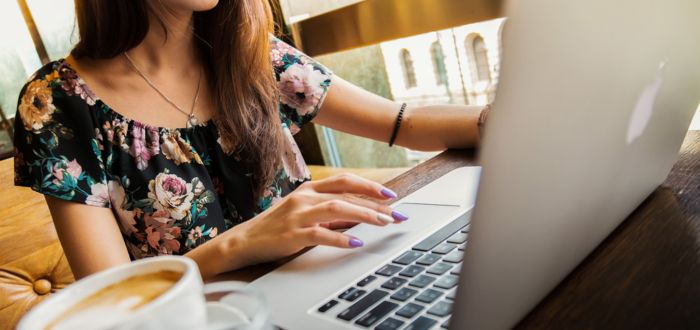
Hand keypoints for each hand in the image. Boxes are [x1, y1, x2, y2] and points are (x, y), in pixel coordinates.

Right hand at [220, 173, 408, 268]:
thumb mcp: (303, 212)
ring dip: (364, 215)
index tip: (391, 195)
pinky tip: (355, 243)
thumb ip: (328, 210)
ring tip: (383, 223)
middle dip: (375, 204)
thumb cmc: (277, 227)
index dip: (369, 186)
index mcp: (309, 189)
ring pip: (337, 209)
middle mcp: (304, 197)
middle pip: (346, 194)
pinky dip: (340, 237)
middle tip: (397, 214)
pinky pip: (321, 234)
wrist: (244, 241)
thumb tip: (360, 214)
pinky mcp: (292, 235)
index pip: (345, 181)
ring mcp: (298, 215)